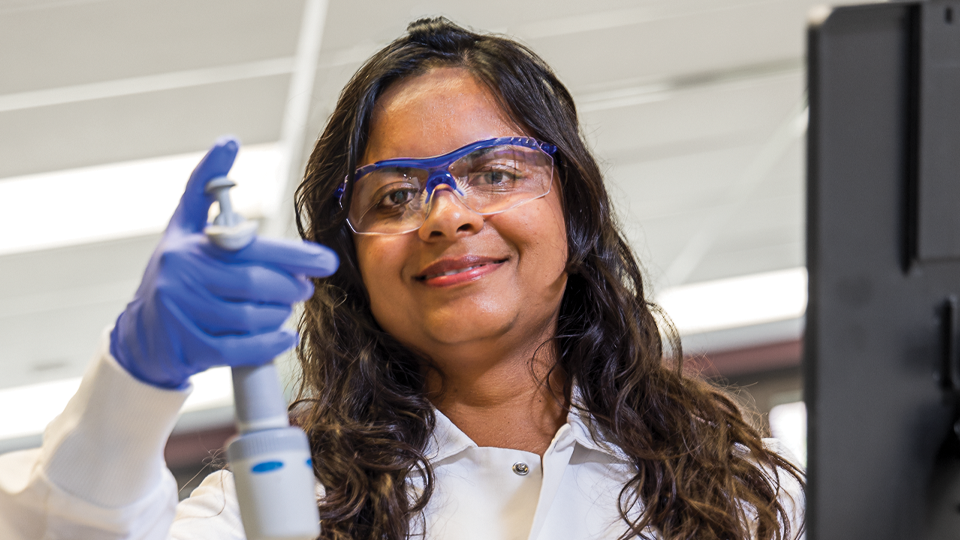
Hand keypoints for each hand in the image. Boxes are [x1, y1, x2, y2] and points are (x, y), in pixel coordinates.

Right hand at [110, 137, 338, 388]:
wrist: (141, 334)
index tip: (326, 261)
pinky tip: (283, 336)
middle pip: (255, 283)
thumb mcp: (183, 226)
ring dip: (279, 314)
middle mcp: (182, 278)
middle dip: (291, 286)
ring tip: (285, 307)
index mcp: (188, 245)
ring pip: (251, 317)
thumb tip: (228, 140)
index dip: (293, 255)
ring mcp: (183, 315)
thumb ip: (206, 186)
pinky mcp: (189, 349)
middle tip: (308, 286)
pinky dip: (269, 344)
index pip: (250, 247)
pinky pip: (241, 350)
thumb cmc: (176, 272)